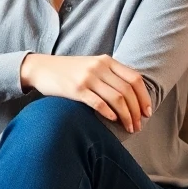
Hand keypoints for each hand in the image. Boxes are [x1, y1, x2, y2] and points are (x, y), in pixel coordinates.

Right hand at [19, 53, 151, 132]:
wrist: (40, 68)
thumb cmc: (68, 71)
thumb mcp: (92, 65)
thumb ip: (110, 74)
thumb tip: (131, 95)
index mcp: (106, 60)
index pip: (135, 79)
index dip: (144, 97)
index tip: (147, 112)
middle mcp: (99, 67)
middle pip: (128, 91)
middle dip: (137, 111)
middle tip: (139, 125)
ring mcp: (87, 78)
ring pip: (117, 99)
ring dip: (126, 116)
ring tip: (129, 128)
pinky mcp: (76, 89)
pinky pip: (98, 103)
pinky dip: (109, 114)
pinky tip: (112, 120)